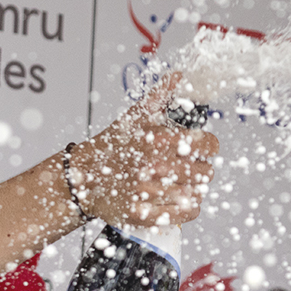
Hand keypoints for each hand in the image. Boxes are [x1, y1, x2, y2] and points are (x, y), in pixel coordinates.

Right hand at [70, 73, 218, 226]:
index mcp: (158, 141)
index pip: (208, 145)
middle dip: (199, 170)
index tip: (200, 149)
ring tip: (178, 185)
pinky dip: (186, 208)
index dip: (206, 146)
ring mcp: (149, 192)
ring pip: (197, 193)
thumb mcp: (135, 117)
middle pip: (206, 172)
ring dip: (192, 189)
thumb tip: (177, 76)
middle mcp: (155, 167)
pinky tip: (176, 199)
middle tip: (186, 169)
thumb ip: (161, 95)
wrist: (82, 176)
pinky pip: (185, 213)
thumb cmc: (111, 147)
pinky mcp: (144, 213)